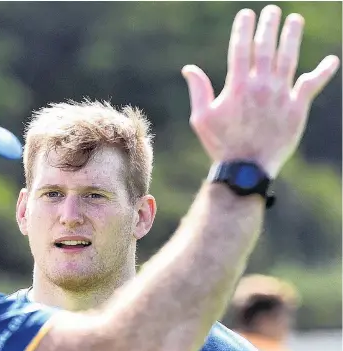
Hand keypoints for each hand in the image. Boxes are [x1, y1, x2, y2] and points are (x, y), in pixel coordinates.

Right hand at [182, 5, 339, 177]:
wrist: (246, 168)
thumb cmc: (221, 144)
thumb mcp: (201, 118)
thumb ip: (198, 91)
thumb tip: (189, 68)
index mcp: (237, 86)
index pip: (241, 49)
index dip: (243, 28)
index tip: (246, 14)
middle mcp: (261, 85)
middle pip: (266, 47)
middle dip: (269, 26)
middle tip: (272, 11)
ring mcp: (281, 95)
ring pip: (289, 58)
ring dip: (292, 36)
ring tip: (295, 21)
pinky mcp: (297, 108)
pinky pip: (312, 84)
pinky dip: (323, 71)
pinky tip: (331, 61)